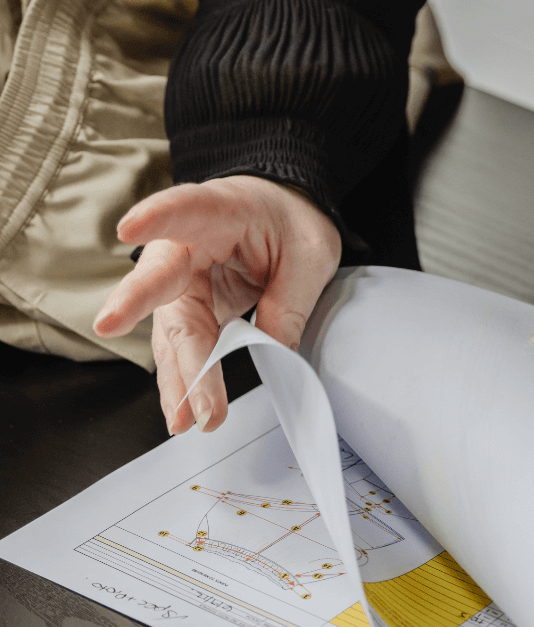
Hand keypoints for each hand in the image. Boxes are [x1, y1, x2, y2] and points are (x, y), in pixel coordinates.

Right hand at [94, 176, 340, 434]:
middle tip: (177, 383)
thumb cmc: (290, 221)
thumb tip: (274, 354)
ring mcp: (181, 279)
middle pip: (168, 290)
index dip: (157, 216)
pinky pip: (182, 346)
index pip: (186, 209)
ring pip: (172, 330)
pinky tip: (183, 412)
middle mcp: (186, 245)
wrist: (283, 213)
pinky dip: (184, 380)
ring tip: (185, 418)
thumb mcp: (309, 256)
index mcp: (220, 210)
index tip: (130, 229)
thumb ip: (288, 301)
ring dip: (180, 376)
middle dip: (177, 344)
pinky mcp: (188, 307)